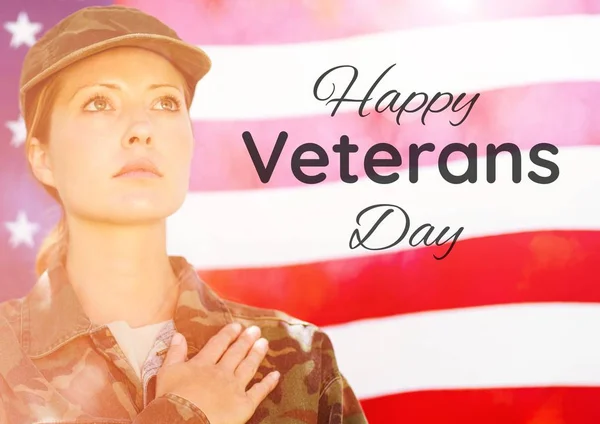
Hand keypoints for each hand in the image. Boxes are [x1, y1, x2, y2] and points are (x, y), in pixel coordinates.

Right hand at [155, 323, 279, 423]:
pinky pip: (259, 392)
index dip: (228, 334)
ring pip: (249, 367)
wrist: (182, 422)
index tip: (237, 326)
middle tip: (256, 330)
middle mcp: (221, 372)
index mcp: (203, 364)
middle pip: (236, 353)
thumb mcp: (166, 373)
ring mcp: (234, 387)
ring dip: (257, 354)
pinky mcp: (244, 404)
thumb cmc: (170, 399)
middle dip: (246, 340)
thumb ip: (174, 353)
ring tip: (264, 343)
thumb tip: (178, 335)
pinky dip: (269, 383)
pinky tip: (276, 374)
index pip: (218, 345)